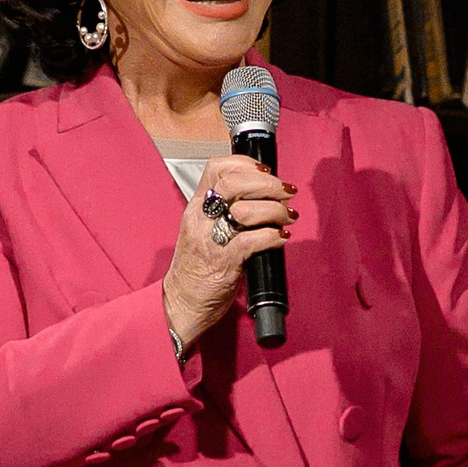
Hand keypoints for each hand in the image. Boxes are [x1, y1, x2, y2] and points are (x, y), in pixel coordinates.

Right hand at [162, 154, 295, 345]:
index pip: (216, 168)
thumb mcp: (202, 229)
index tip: (266, 171)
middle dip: (267, 184)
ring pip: (245, 210)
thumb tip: (260, 194)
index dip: (245, 163)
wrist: (181, 303)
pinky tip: (281, 237)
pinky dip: (272, 236)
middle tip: (285, 192)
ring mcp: (211, 240)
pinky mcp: (224, 263)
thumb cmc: (196, 268)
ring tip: (287, 217)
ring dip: (274, 210)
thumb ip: (223, 210)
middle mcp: (201, 220)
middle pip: (233, 183)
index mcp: (197, 208)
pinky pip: (252, 241)